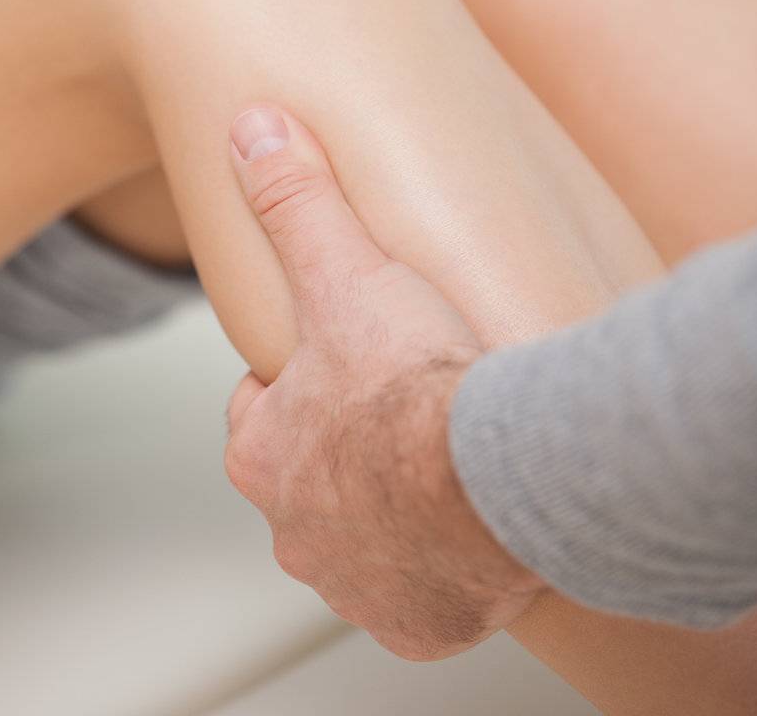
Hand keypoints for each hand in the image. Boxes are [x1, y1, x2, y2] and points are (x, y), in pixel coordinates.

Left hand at [223, 105, 543, 660]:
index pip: (263, 409)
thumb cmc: (416, 381)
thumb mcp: (345, 271)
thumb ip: (295, 200)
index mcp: (265, 453)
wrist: (505, 482)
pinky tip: (478, 524)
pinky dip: (446, 566)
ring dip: (398, 506)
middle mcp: (297, 533)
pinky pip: (426, 595)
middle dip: (350, 447)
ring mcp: (357, 587)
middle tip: (408, 405)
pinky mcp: (422, 627)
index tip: (350, 359)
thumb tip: (251, 130)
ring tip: (447, 461)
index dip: (305, 377)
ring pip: (366, 539)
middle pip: (313, 478)